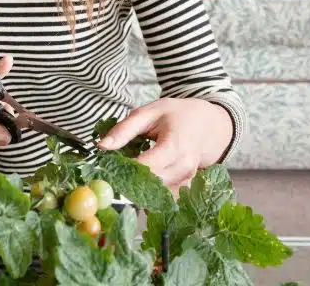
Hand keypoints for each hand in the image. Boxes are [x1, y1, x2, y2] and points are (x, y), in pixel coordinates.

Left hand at [97, 98, 233, 190]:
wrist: (208, 125)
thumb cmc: (177, 115)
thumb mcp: (149, 112)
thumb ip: (124, 129)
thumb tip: (101, 146)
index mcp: (175, 146)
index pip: (146, 166)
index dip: (124, 170)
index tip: (105, 169)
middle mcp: (184, 167)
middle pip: (151, 185)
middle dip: (127, 182)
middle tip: (109, 175)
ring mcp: (186, 181)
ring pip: (155, 195)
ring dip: (136, 189)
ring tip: (124, 176)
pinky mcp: (184, 188)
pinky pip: (162, 197)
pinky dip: (147, 192)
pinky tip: (138, 181)